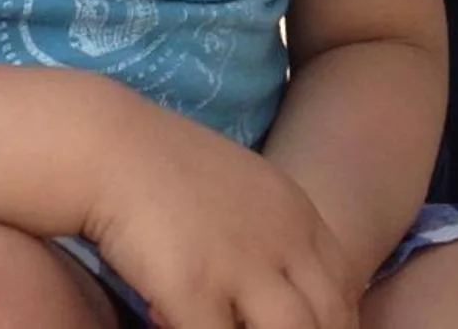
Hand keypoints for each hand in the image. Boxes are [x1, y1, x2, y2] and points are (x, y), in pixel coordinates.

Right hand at [81, 95, 356, 328]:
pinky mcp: (195, 288)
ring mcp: (241, 265)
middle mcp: (281, 238)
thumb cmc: (167, 172)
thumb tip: (281, 286)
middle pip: (329, 316)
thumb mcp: (243, 191)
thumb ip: (273, 233)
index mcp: (296, 213)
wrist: (112, 146)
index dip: (338, 321)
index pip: (344, 286)